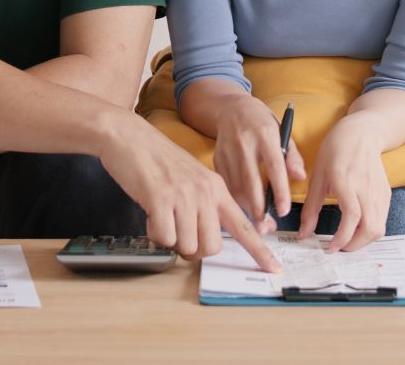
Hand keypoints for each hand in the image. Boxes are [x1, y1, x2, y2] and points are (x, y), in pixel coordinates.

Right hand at [97, 113, 281, 272]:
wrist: (130, 137)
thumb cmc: (158, 161)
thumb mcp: (192, 178)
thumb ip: (205, 204)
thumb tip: (208, 240)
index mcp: (217, 188)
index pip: (243, 226)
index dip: (259, 251)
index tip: (274, 269)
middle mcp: (205, 192)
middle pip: (211, 247)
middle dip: (193, 250)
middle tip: (178, 234)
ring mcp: (184, 195)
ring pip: (187, 246)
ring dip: (171, 240)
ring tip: (162, 217)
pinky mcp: (160, 198)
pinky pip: (164, 238)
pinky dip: (155, 233)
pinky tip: (151, 214)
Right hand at [213, 96, 305, 233]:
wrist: (231, 109)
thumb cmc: (261, 123)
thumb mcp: (282, 131)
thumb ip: (292, 155)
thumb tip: (300, 178)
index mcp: (265, 134)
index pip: (274, 166)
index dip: (279, 190)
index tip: (283, 211)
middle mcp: (244, 142)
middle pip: (251, 180)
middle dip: (258, 207)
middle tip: (266, 227)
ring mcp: (228, 150)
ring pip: (235, 185)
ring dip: (246, 207)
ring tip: (258, 222)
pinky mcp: (216, 158)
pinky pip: (225, 184)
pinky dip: (234, 199)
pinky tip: (244, 208)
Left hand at [298, 115, 390, 252]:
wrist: (361, 135)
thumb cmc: (335, 152)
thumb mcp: (317, 177)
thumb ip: (311, 208)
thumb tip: (303, 235)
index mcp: (347, 182)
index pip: (352, 216)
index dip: (342, 237)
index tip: (330, 248)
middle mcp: (367, 189)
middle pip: (370, 228)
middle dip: (354, 246)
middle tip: (337, 248)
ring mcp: (380, 193)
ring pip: (379, 228)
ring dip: (363, 241)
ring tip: (346, 240)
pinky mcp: (386, 195)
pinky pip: (382, 220)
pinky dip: (370, 231)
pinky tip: (356, 228)